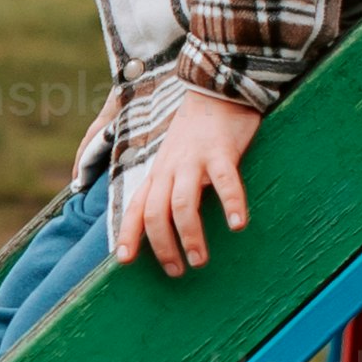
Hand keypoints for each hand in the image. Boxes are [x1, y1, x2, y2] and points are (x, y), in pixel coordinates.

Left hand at [109, 92, 261, 275]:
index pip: (136, 207)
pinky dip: (231, 204)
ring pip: (183, 203)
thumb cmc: (195, 133)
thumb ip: (167, 186)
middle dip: (162, 246)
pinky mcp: (221, 152)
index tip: (123, 261)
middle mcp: (170, 169)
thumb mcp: (172, 160)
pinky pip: (225, 182)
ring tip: (200, 260)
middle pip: (156, 212)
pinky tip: (238, 226)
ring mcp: (194, 160)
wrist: (215, 90)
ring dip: (189, 235)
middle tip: (175, 272)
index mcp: (158, 173)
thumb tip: (166, 223)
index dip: (128, 234)